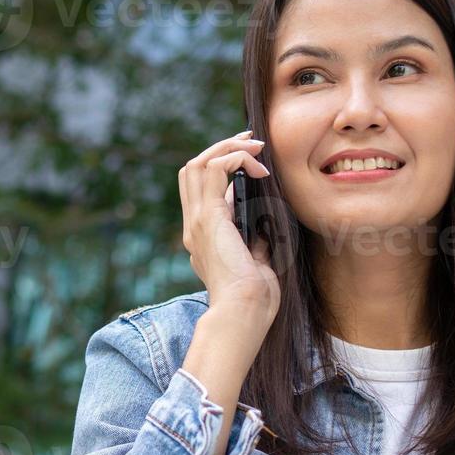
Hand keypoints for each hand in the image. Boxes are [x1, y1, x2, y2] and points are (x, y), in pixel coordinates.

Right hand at [178, 128, 279, 325]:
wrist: (243, 312)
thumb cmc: (254, 298)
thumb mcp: (255, 262)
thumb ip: (253, 242)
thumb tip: (263, 226)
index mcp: (202, 236)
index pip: (199, 188)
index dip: (220, 166)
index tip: (249, 161)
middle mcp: (193, 226)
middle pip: (191, 169)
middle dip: (220, 148)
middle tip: (250, 141)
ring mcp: (197, 221)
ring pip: (198, 163)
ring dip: (227, 147)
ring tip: (255, 146)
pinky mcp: (209, 218)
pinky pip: (216, 170)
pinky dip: (237, 160)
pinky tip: (259, 169)